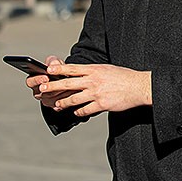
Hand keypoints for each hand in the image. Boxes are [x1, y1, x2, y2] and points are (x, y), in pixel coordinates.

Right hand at [25, 55, 75, 109]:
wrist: (69, 80)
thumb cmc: (58, 71)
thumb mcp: (56, 64)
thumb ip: (53, 62)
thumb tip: (54, 63)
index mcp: (34, 80)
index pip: (30, 81)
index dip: (37, 80)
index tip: (46, 77)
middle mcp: (37, 92)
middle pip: (40, 93)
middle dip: (50, 88)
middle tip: (57, 83)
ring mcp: (45, 100)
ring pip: (50, 100)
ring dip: (59, 93)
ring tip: (68, 87)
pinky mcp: (54, 106)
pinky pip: (58, 106)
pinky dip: (65, 100)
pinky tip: (71, 94)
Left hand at [37, 60, 151, 116]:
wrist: (139, 87)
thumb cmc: (124, 77)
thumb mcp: (107, 69)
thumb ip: (93, 72)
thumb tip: (81, 74)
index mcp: (94, 70)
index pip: (72, 68)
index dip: (58, 69)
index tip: (48, 70)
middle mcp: (93, 81)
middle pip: (68, 84)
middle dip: (53, 86)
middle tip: (42, 89)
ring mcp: (96, 93)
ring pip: (73, 99)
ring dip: (63, 103)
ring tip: (57, 105)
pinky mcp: (102, 105)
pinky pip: (84, 110)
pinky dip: (78, 111)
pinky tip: (76, 112)